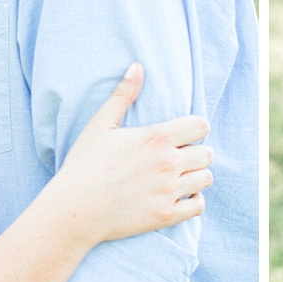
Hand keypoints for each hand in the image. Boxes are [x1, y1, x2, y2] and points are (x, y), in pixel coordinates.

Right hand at [47, 64, 212, 241]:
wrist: (75, 209)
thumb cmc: (84, 164)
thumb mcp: (101, 125)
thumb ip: (123, 94)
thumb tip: (137, 66)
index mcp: (157, 137)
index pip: (201, 126)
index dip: (195, 129)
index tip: (183, 136)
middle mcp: (169, 163)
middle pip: (208, 154)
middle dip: (197, 154)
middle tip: (180, 158)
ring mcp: (169, 190)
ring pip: (206, 179)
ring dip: (196, 177)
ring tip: (180, 177)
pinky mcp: (166, 215)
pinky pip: (199, 206)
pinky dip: (193, 202)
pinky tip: (178, 197)